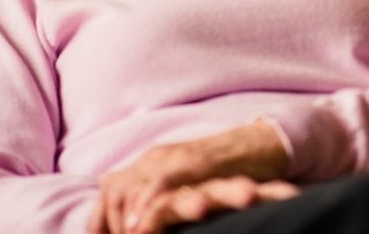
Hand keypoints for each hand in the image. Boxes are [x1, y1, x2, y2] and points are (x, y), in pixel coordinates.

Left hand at [89, 121, 288, 233]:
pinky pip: (160, 184)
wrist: (265, 143)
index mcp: (152, 162)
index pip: (110, 192)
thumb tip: (136, 222)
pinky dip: (145, 207)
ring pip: (128, 188)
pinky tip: (140, 227)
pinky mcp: (194, 162)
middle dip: (110, 223)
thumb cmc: (229, 171)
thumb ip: (163, 198)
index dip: (103, 222)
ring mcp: (174, 158)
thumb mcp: (189, 186)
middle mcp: (157, 157)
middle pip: (113, 191)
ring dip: (124, 219)